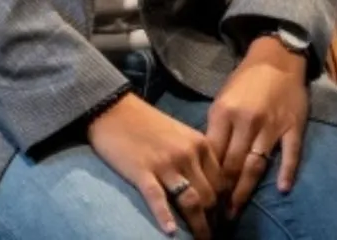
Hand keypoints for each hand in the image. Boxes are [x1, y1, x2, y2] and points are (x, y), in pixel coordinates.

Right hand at [88, 91, 226, 237]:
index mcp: (199, 143)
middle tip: (209, 233)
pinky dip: (165, 217)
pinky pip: (158, 199)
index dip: (222, 204)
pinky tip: (170, 232)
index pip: (221, 182)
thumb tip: (209, 186)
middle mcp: (187, 154)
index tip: (220, 218)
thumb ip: (196, 156)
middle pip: (210, 196)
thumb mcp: (180, 134)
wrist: (113, 108)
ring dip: (198, 227)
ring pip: (191, 202)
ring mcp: (165, 163)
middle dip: (212, 220)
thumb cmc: (147, 123)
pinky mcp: (142, 171)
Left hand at [205, 36, 308, 218]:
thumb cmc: (245, 79)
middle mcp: (246, 121)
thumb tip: (206, 158)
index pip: (212, 153)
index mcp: (224, 112)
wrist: (276, 57)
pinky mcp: (292, 127)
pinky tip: (282, 189)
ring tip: (235, 210)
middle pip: (232, 164)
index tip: (202, 194)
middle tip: (218, 212)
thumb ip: (217, 127)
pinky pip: (290, 153)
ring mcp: (271, 125)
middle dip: (223, 191)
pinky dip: (286, 172)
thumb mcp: (223, 98)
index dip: (206, 176)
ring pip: (256, 165)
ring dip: (245, 190)